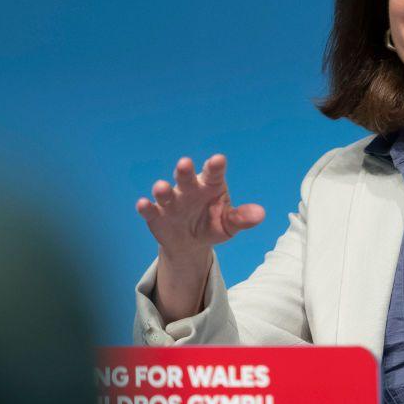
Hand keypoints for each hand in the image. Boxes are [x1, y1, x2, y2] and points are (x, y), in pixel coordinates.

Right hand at [136, 154, 265, 261]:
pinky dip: (146, 207)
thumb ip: (242, 218)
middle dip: (184, 171)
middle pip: (186, 177)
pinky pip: (150, 210)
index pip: (213, 173)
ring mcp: (171, 201)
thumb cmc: (213, 225)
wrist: (191, 243)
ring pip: (165, 193)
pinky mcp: (156, 215)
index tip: (218, 160)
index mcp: (211, 186)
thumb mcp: (229, 224)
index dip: (215, 166)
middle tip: (184, 163)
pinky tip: (143, 204)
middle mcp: (189, 189)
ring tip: (161, 187)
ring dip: (162, 190)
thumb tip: (260, 215)